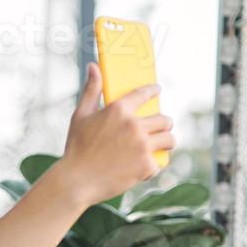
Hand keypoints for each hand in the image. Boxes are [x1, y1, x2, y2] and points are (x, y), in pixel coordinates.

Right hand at [56, 61, 175, 205]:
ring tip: (163, 144)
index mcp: (119, 110)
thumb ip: (91, 90)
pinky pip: (159, 162)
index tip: (158, 90)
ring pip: (169, 139)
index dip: (153, 91)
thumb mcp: (81, 116)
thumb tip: (93, 66)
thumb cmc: (77, 148)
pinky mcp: (146, 166)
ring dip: (167, 141)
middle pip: (164, 119)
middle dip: (165, 123)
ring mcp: (142, 146)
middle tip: (161, 127)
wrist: (77, 181)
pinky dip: (153, 165)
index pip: (144, 94)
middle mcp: (134, 125)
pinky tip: (145, 167)